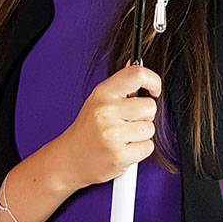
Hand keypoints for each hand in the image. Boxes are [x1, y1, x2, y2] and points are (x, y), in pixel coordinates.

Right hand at [57, 61, 160, 189]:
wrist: (68, 160)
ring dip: (141, 134)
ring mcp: (112, 134)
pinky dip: (139, 150)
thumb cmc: (87, 129)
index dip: (153, 80)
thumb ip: (119, 84)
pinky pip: (148, 147)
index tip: (154, 90)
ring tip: (123, 136)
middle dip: (145, 115)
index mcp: (103, 93)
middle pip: (150, 106)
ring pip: (150, 128)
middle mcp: (106, 111)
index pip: (137, 75)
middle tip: (128, 121)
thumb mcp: (98, 100)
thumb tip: (134, 62)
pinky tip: (124, 148)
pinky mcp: (119, 156)